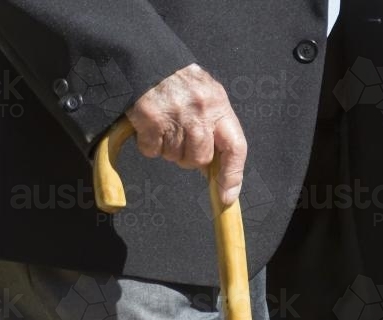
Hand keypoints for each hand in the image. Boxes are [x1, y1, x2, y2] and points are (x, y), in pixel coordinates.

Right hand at [126, 63, 245, 204]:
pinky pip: (151, 151)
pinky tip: (150, 125)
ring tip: (166, 125)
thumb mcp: (207, 96)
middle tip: (182, 138)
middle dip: (190, 158)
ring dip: (169, 149)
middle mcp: (200, 111)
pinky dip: (149, 144)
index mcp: (218, 105)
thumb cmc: (179, 81)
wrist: (146, 57)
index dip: (232, 177)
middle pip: (200, 159)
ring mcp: (174, 116)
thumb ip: (215, 127)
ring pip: (175, 157)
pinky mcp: (150, 120)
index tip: (227, 197)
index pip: (235, 148)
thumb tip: (217, 169)